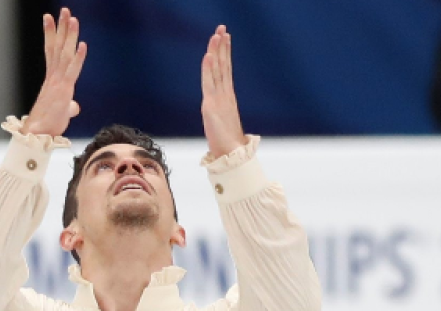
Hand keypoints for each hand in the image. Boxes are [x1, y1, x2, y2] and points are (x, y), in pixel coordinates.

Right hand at [23, 9, 86, 136]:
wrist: (38, 135)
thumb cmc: (48, 125)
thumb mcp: (63, 112)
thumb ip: (69, 105)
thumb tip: (74, 107)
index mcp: (52, 78)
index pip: (51, 50)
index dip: (51, 33)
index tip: (49, 17)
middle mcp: (54, 76)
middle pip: (57, 46)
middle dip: (61, 27)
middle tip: (63, 10)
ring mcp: (58, 82)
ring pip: (64, 53)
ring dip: (69, 35)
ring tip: (72, 18)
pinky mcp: (64, 90)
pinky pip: (72, 71)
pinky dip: (78, 58)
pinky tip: (83, 44)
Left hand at [200, 25, 244, 158]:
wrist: (231, 152)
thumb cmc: (227, 140)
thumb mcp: (220, 120)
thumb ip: (219, 111)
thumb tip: (216, 109)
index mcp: (227, 95)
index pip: (225, 69)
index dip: (225, 52)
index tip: (226, 37)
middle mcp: (224, 93)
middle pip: (223, 65)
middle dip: (222, 46)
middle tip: (222, 28)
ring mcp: (219, 98)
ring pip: (218, 70)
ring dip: (216, 51)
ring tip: (218, 35)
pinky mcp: (212, 105)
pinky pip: (209, 83)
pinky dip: (209, 69)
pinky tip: (209, 56)